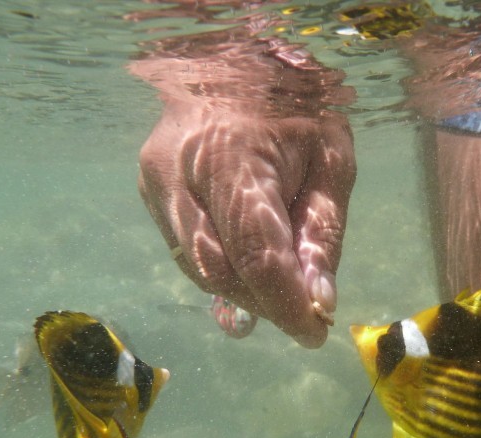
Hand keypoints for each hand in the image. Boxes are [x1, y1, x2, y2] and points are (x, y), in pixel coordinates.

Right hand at [132, 41, 355, 347]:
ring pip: (199, 267)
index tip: (314, 333)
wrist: (233, 61)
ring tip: (281, 282)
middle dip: (265, 300)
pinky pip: (188, 248)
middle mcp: (178, 171)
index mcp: (232, 155)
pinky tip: (249, 259)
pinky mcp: (149, 189)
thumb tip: (317, 301)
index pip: (255, 253)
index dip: (283, 303)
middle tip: (305, 308)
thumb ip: (323, 232)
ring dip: (244, 288)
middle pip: (220, 269)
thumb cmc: (296, 105)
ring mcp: (155, 181)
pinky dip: (224, 265)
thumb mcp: (332, 159)